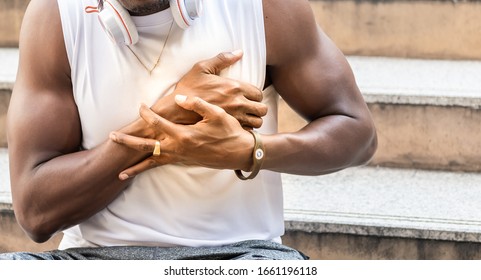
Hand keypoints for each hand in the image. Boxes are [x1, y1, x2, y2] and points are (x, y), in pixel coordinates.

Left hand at [110, 95, 254, 179]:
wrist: (240, 153)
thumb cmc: (229, 132)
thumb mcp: (216, 114)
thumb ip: (196, 104)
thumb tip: (178, 98)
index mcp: (184, 135)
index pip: (158, 122)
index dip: (147, 114)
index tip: (141, 106)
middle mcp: (178, 149)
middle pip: (147, 146)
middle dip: (128, 142)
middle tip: (112, 138)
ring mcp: (180, 157)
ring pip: (152, 162)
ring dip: (135, 165)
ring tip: (119, 172)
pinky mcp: (184, 162)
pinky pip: (162, 167)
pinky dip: (149, 171)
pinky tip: (140, 174)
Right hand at [151, 50, 267, 127]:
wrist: (176, 109)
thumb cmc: (188, 88)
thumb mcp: (202, 68)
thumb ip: (222, 59)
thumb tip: (239, 52)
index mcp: (235, 87)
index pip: (259, 93)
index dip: (256, 95)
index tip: (249, 97)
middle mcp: (238, 103)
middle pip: (262, 109)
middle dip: (258, 108)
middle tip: (250, 108)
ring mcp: (234, 118)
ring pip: (258, 122)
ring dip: (254, 119)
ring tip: (247, 117)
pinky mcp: (228, 129)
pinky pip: (247, 132)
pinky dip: (246, 129)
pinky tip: (238, 126)